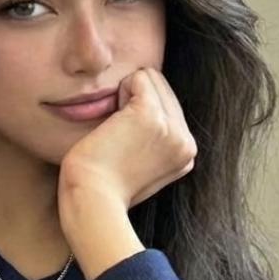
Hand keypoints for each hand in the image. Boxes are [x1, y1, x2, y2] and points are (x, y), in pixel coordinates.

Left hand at [58, 67, 196, 211]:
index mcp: (185, 154)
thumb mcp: (139, 167)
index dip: (138, 114)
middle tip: (117, 138)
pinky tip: (112, 123)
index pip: (168, 105)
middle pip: (162, 87)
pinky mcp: (151, 115)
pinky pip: (138, 77)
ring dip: (126, 96)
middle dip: (134, 101)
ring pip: (151, 78)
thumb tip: (140, 114)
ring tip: (116, 132)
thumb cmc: (102, 189)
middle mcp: (186, 141)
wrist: (92, 202)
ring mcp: (172, 128)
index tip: (123, 144)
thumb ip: (152, 142)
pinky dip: (119, 91)